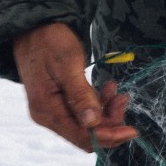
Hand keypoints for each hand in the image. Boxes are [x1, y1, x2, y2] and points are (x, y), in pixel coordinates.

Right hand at [12, 23, 137, 153]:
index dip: (109, 136)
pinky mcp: (56, 104)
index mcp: (47, 109)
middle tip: (123, 99)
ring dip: (106, 112)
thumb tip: (92, 123)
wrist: (33, 28)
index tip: (132, 130)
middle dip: (110, 123)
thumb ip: (80, 94)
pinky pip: (82, 113)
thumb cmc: (49, 41)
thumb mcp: (68, 64)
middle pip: (85, 135)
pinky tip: (106, 89)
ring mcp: (51, 111)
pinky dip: (97, 104)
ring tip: (117, 91)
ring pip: (86, 125)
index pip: (82, 136)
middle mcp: (46, 116)